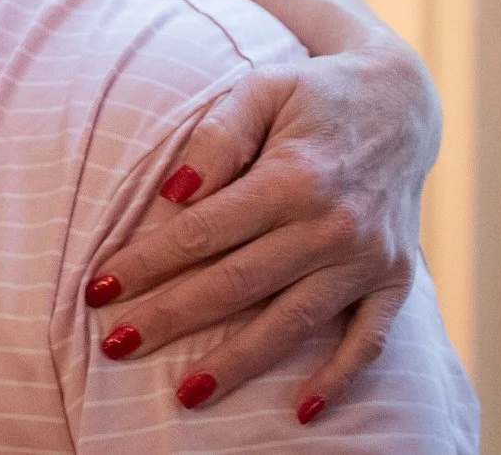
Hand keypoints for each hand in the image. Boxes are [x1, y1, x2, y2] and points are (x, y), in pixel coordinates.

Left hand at [89, 37, 439, 420]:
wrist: (401, 103)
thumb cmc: (312, 96)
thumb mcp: (260, 90)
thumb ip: (215, 136)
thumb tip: (174, 194)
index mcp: (295, 177)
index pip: (204, 231)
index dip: (148, 262)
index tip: (100, 287)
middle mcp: (334, 225)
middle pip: (237, 284)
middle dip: (171, 317)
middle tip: (115, 345)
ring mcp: (368, 259)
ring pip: (292, 323)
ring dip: (238, 363)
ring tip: (185, 394)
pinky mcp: (396, 280)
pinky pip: (368, 340)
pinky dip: (339, 378)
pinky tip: (302, 411)